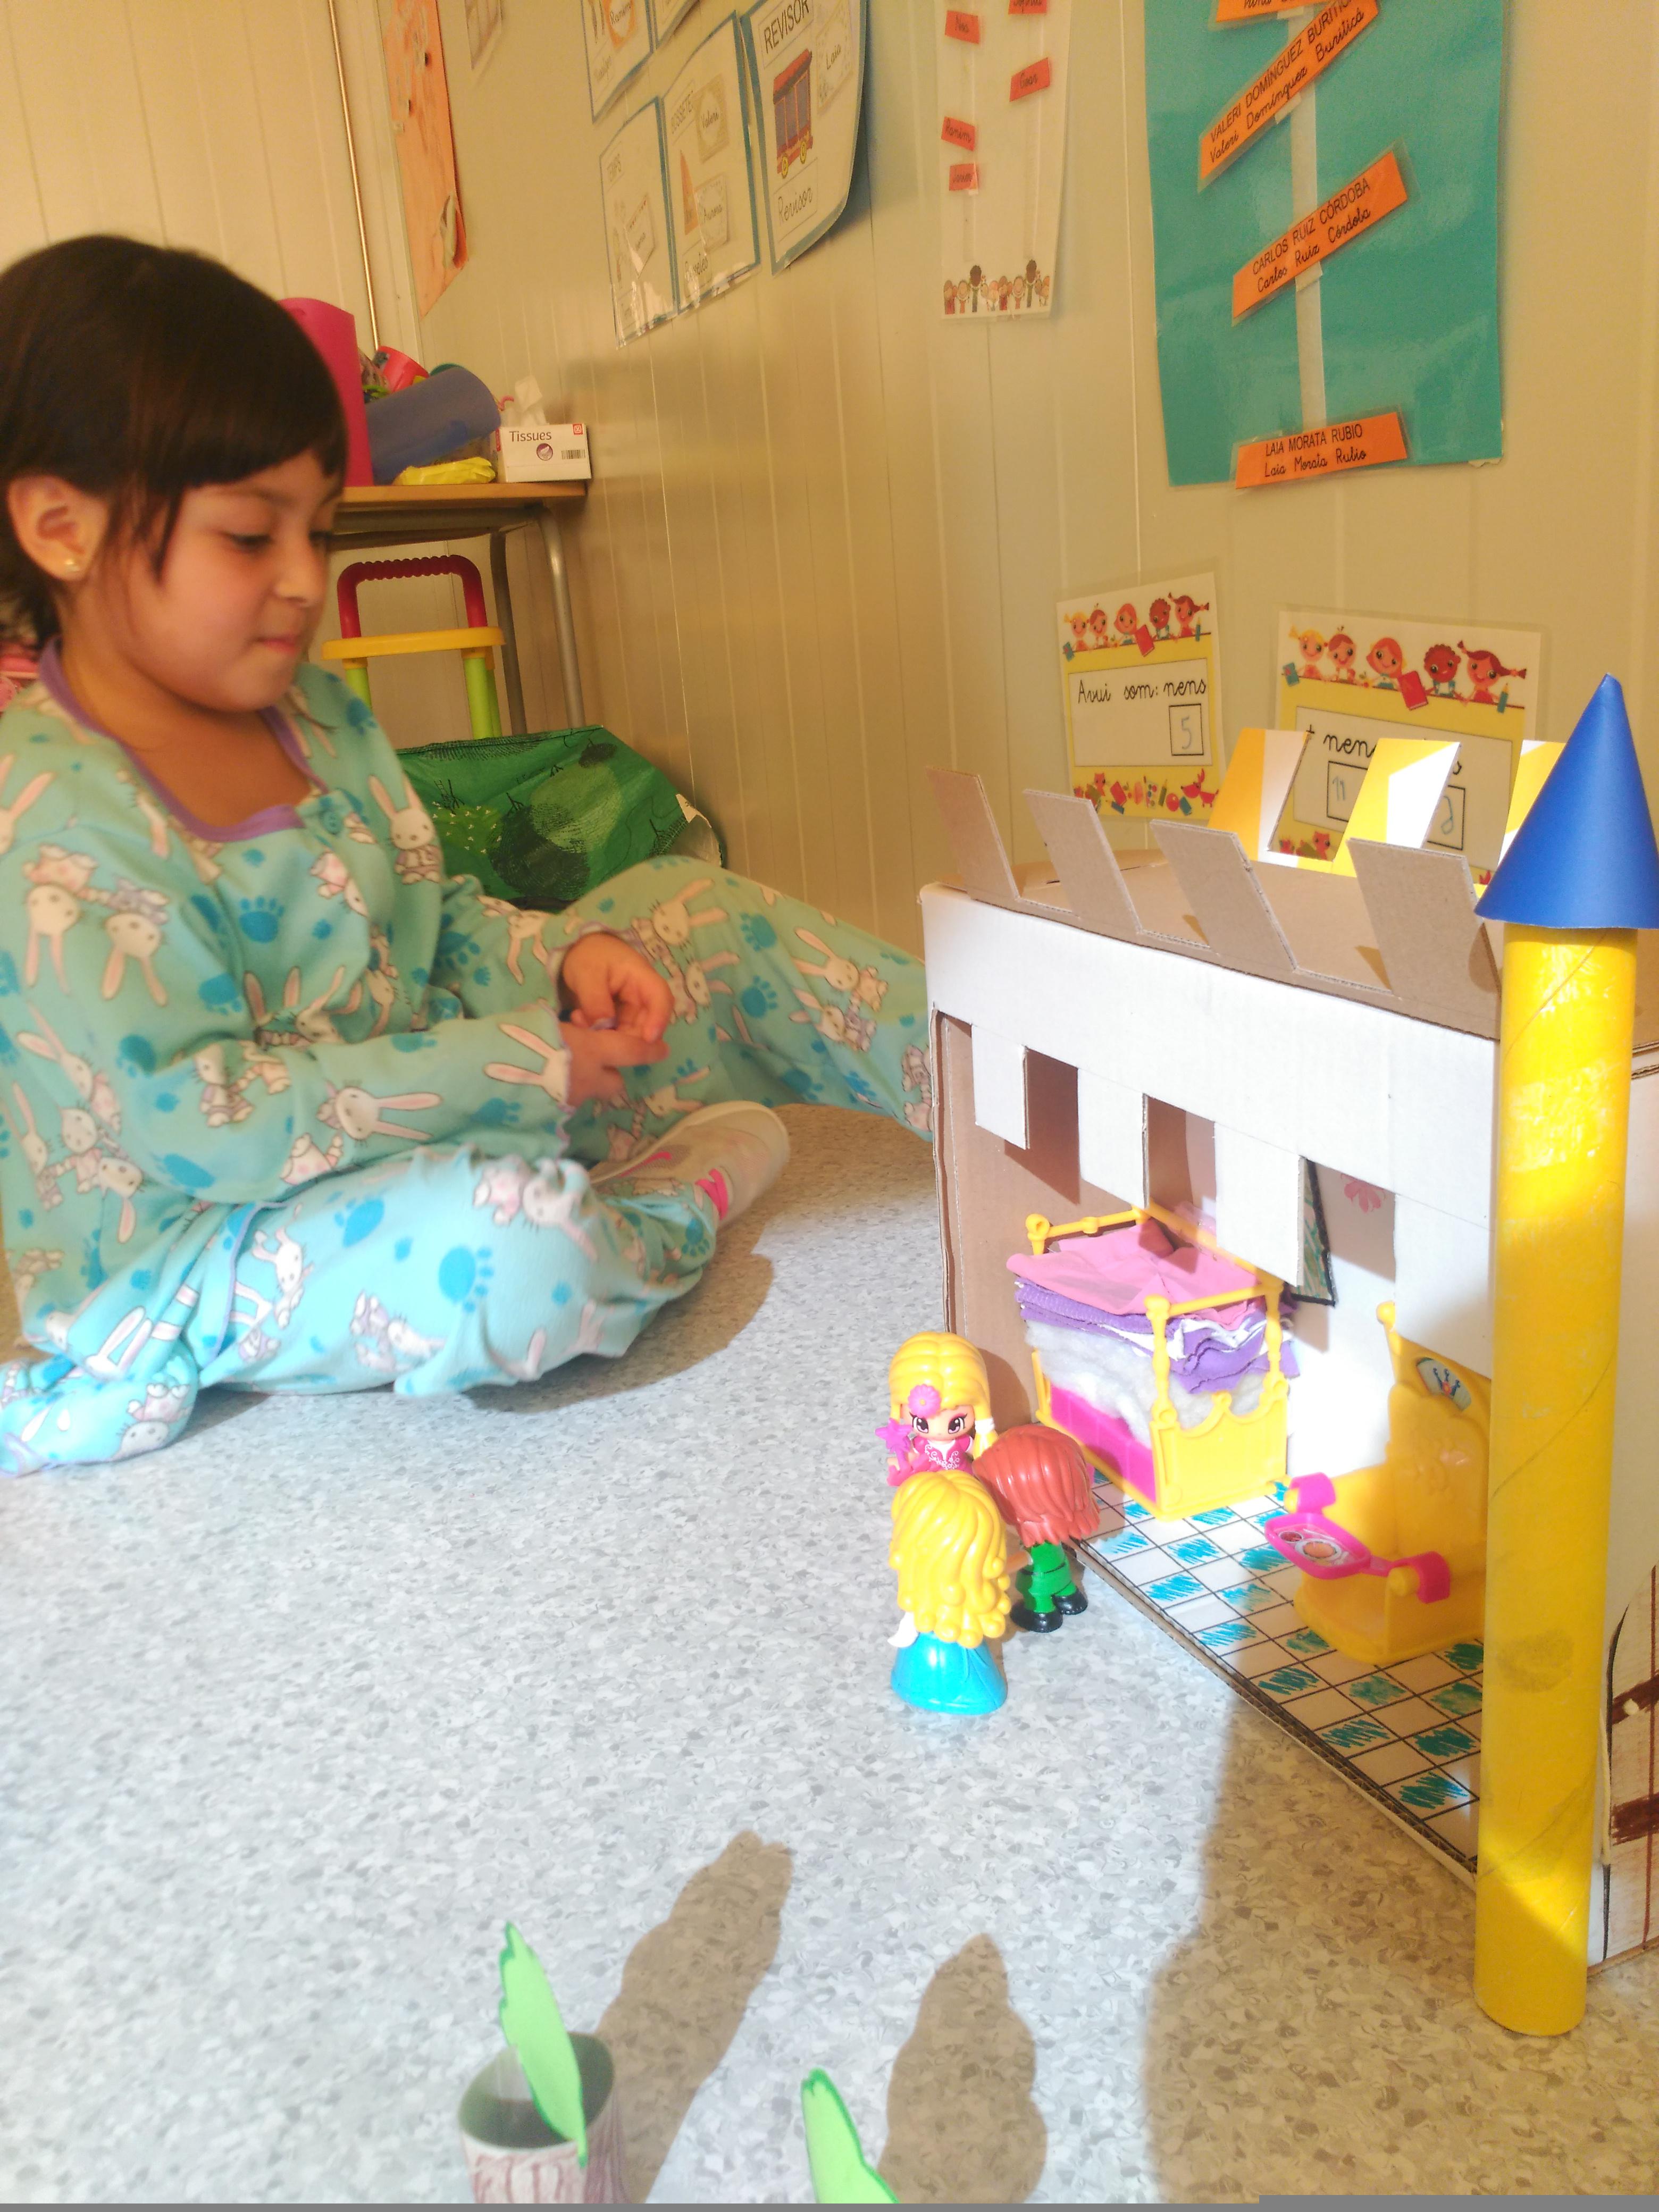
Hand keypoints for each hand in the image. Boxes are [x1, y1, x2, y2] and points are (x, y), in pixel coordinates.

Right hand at [486, 1008, 665, 1110]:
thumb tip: (567, 1028)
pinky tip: (537, 1091)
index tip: (662, 1050)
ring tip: (554, 1076)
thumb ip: (563, 1028)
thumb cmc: (514, 1038)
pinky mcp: (552, 1118)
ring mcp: (570, 1101)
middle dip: (608, 1076)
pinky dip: (557, 1098)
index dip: (649, 1050)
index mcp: (589, 1049)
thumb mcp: (542, 1022)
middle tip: (590, 1065)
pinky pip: (563, 1107)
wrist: (484, 1073)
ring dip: (580, 1087)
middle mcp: (587, 1078)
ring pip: (588, 1096)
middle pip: (614, 1084)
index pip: (632, 1050)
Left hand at [561, 930, 673, 1043]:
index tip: (648, 1039)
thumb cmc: (589, 956)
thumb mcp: (587, 973)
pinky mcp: (622, 1017)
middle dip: (629, 1037)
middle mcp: (643, 995)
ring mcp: (634, 1008)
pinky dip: (604, 1034)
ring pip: (633, 1031)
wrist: (582, 951)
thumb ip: (595, 1000)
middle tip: (601, 1040)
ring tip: (582, 1023)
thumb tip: (604, 1027)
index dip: (658, 1019)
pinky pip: (619, 1032)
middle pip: (648, 1022)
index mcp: (642, 976)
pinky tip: (582, 1023)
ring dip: (612, 1037)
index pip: (660, 997)